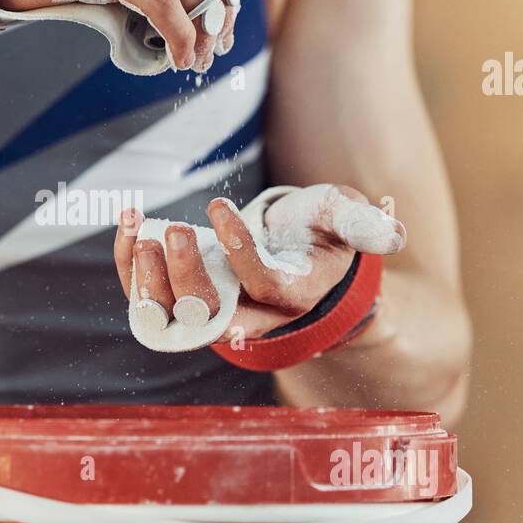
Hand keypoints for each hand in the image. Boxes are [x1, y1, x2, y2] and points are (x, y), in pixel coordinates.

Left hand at [112, 185, 406, 341]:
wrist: (292, 251)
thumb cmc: (320, 230)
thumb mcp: (344, 218)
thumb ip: (361, 224)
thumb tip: (394, 235)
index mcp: (294, 296)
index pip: (263, 285)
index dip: (239, 251)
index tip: (219, 205)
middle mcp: (252, 315)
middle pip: (213, 315)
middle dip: (185, 278)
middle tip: (172, 231)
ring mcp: (214, 312)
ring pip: (174, 316)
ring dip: (147, 279)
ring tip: (139, 228)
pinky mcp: (184, 301)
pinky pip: (150, 297)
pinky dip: (133, 266)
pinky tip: (128, 223)